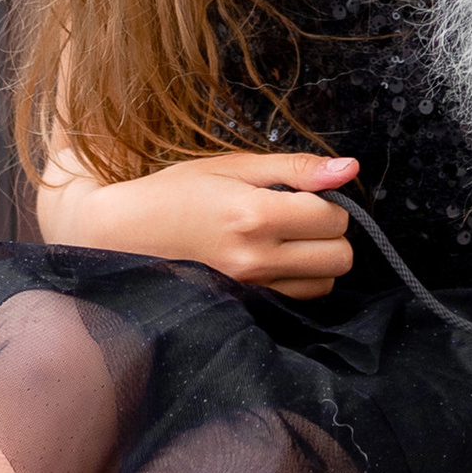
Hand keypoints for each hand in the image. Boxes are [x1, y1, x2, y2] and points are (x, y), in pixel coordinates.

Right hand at [35, 147, 359, 297]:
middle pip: (340, 256)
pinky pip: (298, 301)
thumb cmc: (176, 192)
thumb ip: (296, 168)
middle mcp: (256, 258)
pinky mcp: (244, 306)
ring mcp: (250, 289)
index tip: (303, 195)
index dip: (328, 202)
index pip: (334, 217)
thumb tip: (350, 168)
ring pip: (325, 284)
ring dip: (318, 261)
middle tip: (300, 218)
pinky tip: (273, 262)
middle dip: (331, 234)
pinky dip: (298, 282)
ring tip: (284, 240)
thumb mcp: (234, 166)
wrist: (121, 234)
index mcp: (256, 215)